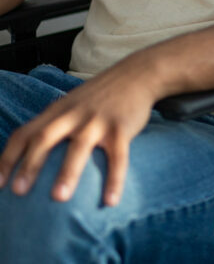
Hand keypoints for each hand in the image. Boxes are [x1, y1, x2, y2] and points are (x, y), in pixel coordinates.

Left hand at [0, 58, 156, 206]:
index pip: (25, 133)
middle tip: (18, 191)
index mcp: (57, 111)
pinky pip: (118, 156)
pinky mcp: (121, 128)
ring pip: (80, 147)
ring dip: (68, 172)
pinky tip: (111, 201)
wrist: (137, 74)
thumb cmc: (101, 96)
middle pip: (46, 138)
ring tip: (58, 198)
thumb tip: (31, 156)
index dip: (8, 158)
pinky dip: (114, 179)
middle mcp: (73, 115)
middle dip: (31, 165)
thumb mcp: (72, 103)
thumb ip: (54, 124)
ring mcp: (98, 121)